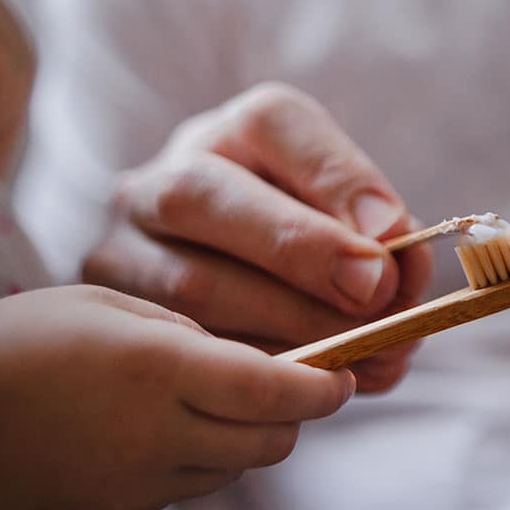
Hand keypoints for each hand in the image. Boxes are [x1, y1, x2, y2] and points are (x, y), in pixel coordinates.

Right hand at [0, 285, 355, 509]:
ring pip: (235, 466)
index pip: (276, 389)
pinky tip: (160, 429)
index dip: (323, 387)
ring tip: (213, 400)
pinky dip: (198, 459)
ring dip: (246, 436)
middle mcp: (156, 434)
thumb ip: (186, 332)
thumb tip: (253, 363)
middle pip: (271, 439)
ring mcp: (136, 484)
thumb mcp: (102, 307)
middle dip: (293, 413)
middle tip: (291, 382)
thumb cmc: (13, 344)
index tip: (343, 377)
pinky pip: (187, 487)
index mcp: (157, 369)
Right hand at [82, 82, 431, 390]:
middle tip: (375, 298)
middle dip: (301, 252)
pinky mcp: (115, 318)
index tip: (394, 234)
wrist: (223, 286)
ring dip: (290, 326)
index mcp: (233, 133)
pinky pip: (183, 352)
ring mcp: (122, 250)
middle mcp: (160, 180)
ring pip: (188, 286)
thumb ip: (378, 236)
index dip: (337, 180)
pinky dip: (263, 373)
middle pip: (201, 198)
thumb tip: (391, 273)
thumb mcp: (350, 222)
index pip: (272, 124)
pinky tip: (320, 385)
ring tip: (367, 354)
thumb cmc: (311, 249)